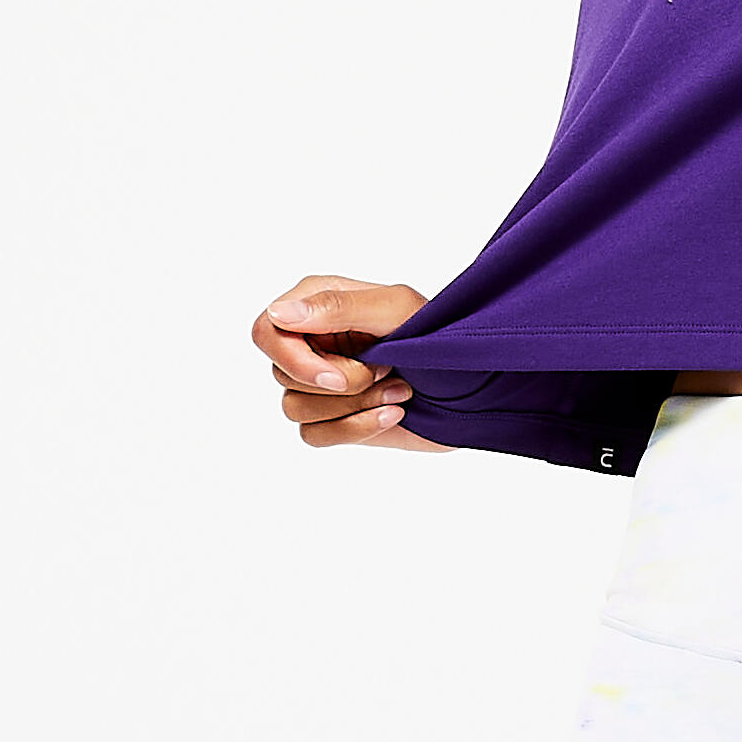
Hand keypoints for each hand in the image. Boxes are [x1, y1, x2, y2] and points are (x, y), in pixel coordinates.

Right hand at [253, 275, 445, 450]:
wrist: (475, 382)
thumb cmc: (439, 333)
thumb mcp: (395, 309)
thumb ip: (338, 307)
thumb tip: (278, 312)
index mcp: (318, 306)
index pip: (266, 330)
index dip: (292, 357)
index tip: (336, 373)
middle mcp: (312, 342)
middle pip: (282, 374)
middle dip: (340, 382)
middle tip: (386, 369)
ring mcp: (321, 384)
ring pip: (295, 408)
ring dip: (353, 405)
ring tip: (398, 389)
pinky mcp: (334, 419)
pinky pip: (313, 435)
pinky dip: (355, 428)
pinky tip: (393, 412)